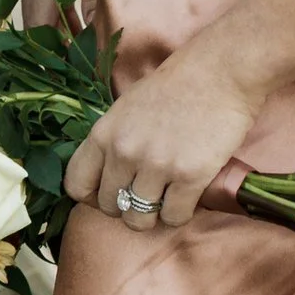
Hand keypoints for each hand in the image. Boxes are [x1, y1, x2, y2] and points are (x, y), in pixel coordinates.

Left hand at [64, 30, 264, 231]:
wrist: (219, 74)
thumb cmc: (174, 88)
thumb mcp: (126, 110)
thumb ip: (112, 142)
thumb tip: (107, 178)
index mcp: (103, 133)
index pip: (76, 184)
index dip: (91, 196)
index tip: (110, 194)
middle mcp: (124, 152)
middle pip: (109, 207)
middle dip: (125, 207)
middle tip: (145, 195)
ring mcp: (156, 165)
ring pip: (139, 220)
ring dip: (152, 215)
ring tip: (165, 199)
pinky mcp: (190, 177)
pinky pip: (173, 218)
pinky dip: (179, 214)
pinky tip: (186, 197)